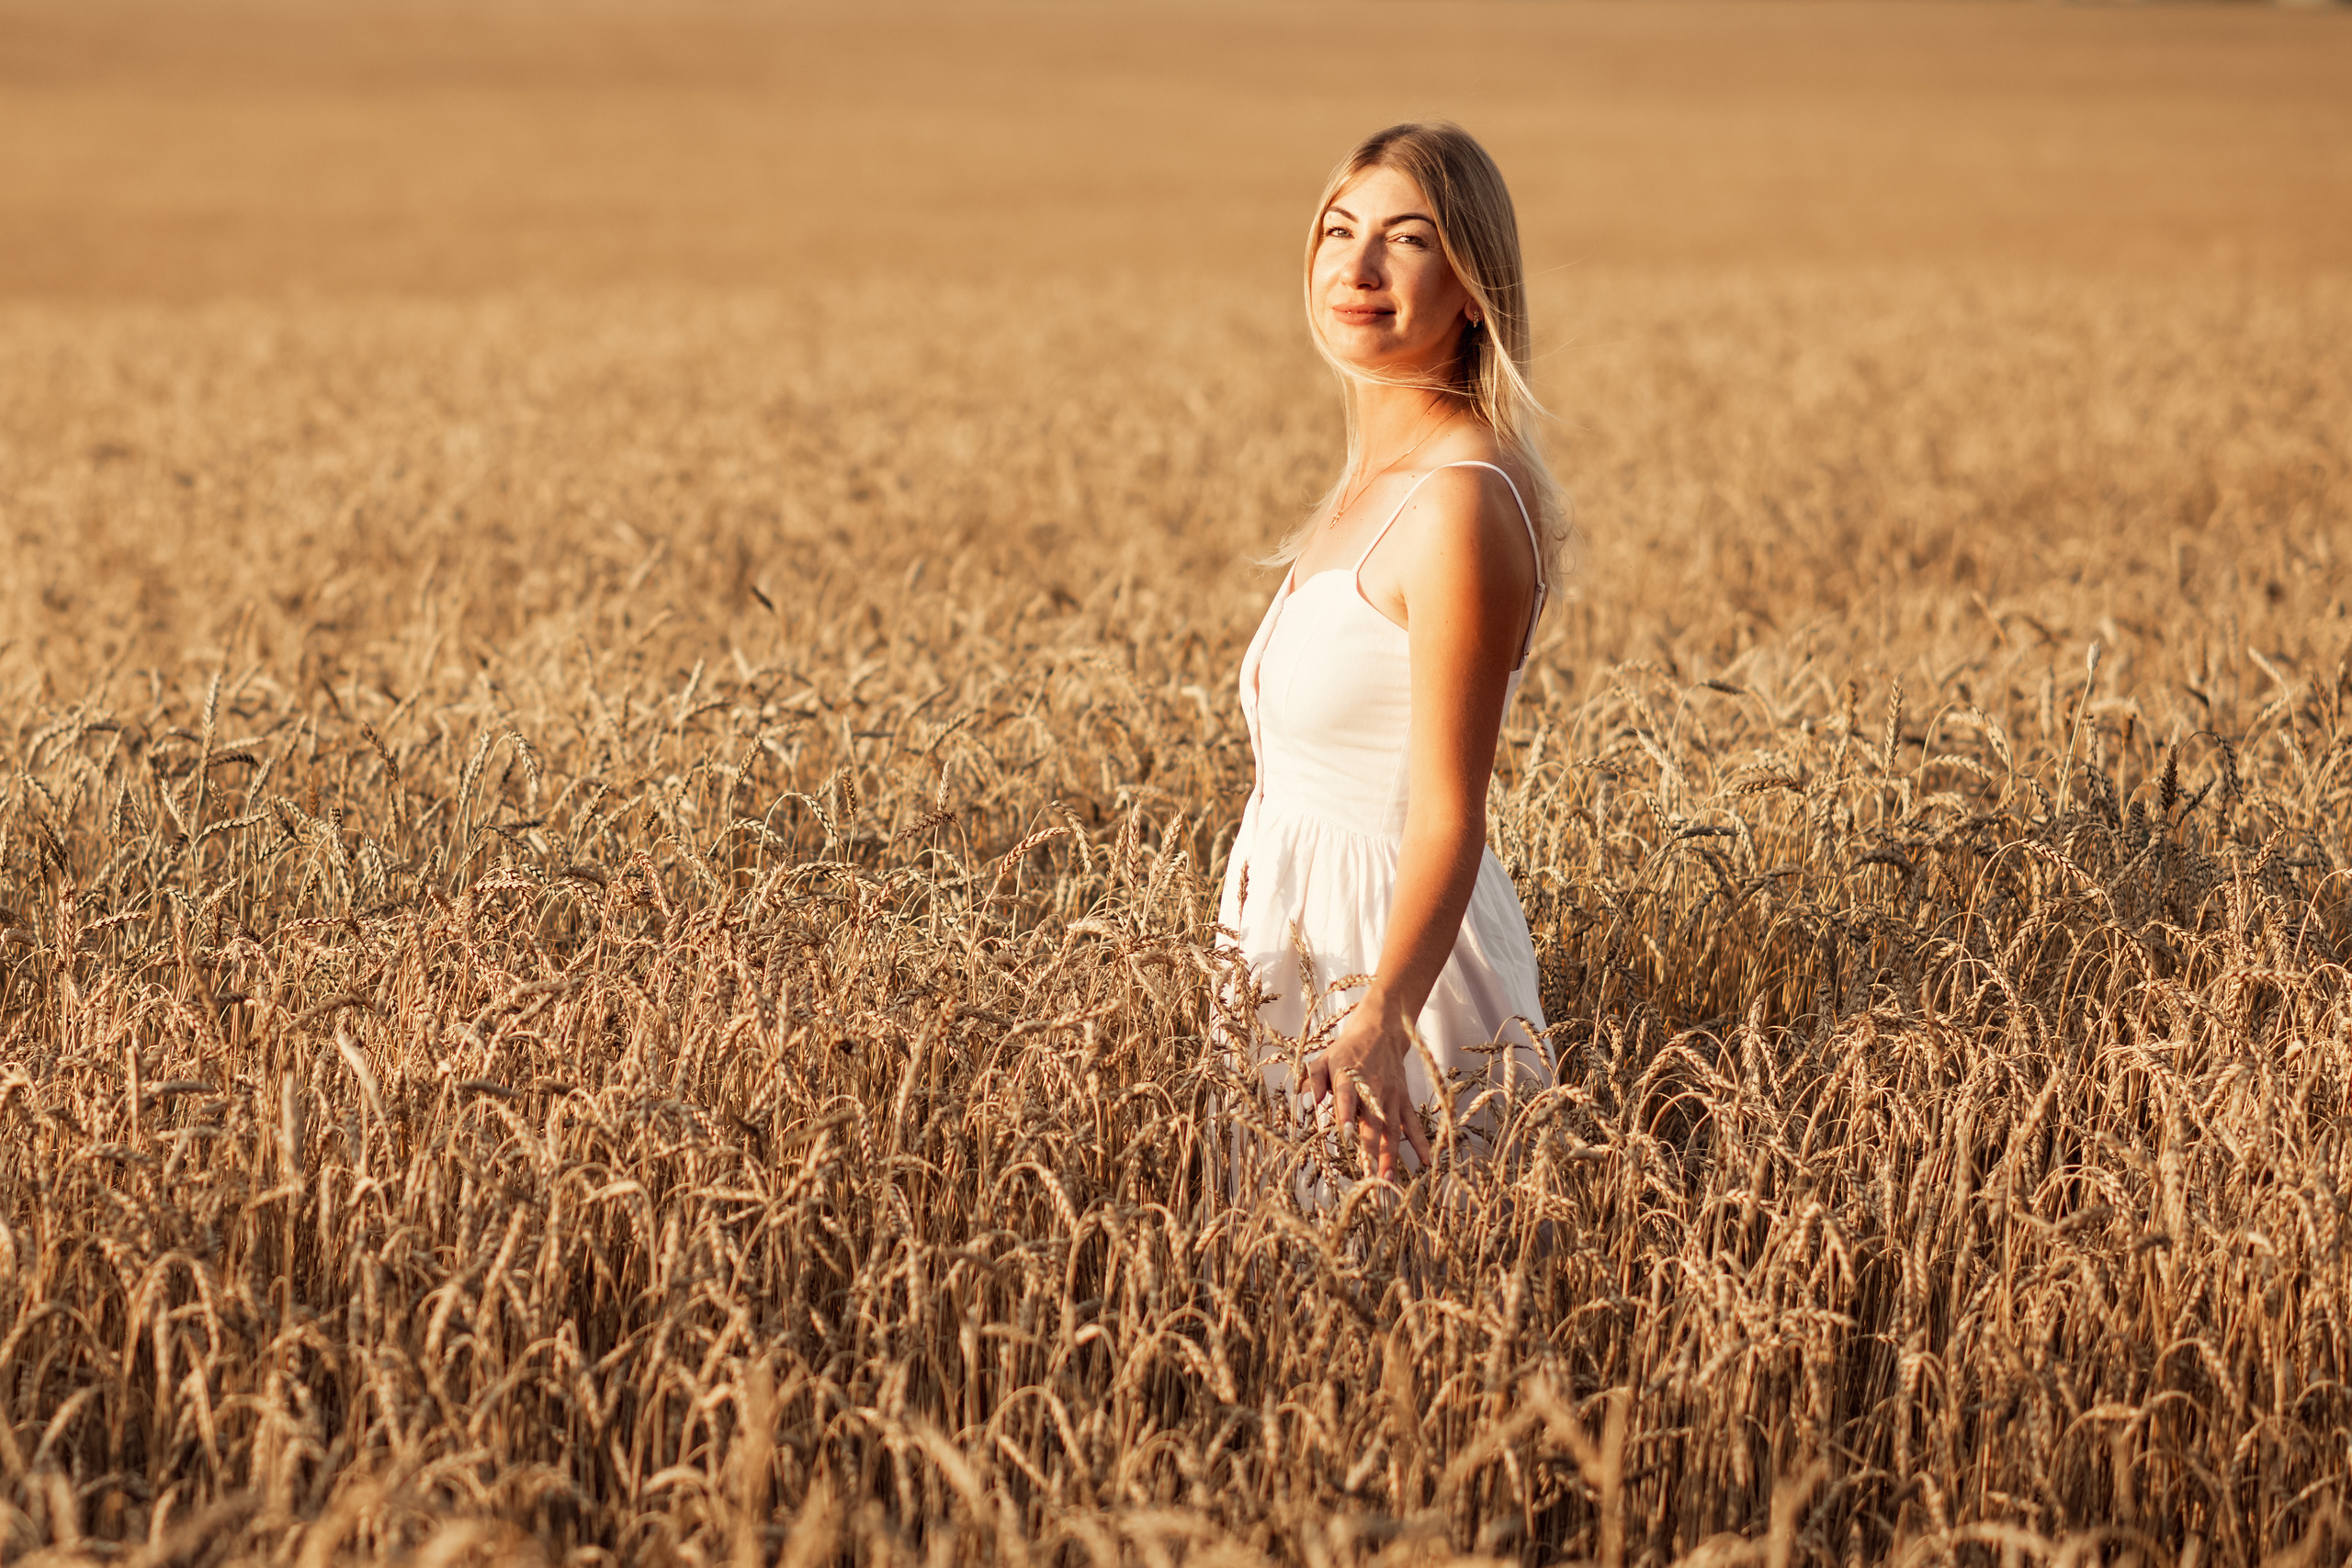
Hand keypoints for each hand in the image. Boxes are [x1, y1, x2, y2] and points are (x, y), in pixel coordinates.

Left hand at [1305, 992, 1434, 1179]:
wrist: (1381, 1031)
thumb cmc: (1346, 1050)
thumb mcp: (1323, 1059)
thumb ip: (1313, 1080)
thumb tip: (1307, 1103)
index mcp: (1349, 1076)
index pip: (1347, 1096)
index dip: (1346, 1114)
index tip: (1346, 1134)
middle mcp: (1373, 1088)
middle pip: (1372, 1121)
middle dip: (1371, 1149)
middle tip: (1368, 1176)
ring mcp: (1391, 1096)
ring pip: (1392, 1129)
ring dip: (1390, 1155)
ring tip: (1386, 1180)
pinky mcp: (1403, 1099)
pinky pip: (1412, 1123)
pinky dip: (1420, 1142)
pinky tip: (1426, 1162)